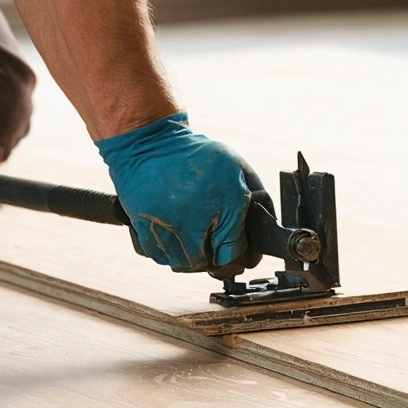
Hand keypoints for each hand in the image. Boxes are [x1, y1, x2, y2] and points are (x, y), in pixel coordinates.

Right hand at [96, 113, 261, 273]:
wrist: (150, 142)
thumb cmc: (197, 154)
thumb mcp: (237, 168)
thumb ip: (256, 197)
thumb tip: (263, 227)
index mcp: (224, 205)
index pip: (232, 256)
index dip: (238, 259)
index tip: (236, 255)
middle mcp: (193, 220)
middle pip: (206, 265)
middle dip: (213, 259)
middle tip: (213, 245)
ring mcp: (165, 226)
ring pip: (181, 264)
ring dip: (189, 258)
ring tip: (192, 239)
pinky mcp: (143, 228)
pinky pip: (158, 256)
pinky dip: (167, 252)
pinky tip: (172, 235)